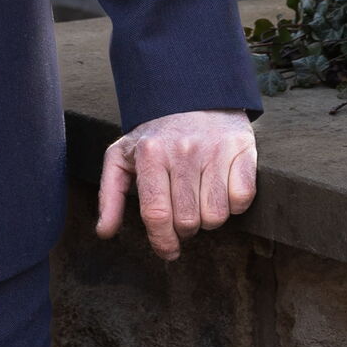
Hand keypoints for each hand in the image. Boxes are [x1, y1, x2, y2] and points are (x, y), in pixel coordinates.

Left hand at [95, 109, 255, 260]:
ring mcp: (214, 149)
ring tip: (200, 198)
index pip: (156, 213)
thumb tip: (104, 232)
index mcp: (150, 153)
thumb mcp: (123, 156)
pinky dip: (234, 204)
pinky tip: (221, 188)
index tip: (167, 250)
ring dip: (209, 217)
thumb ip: (110, 194)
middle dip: (185, 228)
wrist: (193, 96)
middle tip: (183, 212)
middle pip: (188, 221)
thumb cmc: (156, 136)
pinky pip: (242, 200)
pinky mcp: (241, 149)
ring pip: (216, 216)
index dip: (162, 241)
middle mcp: (182, 150)